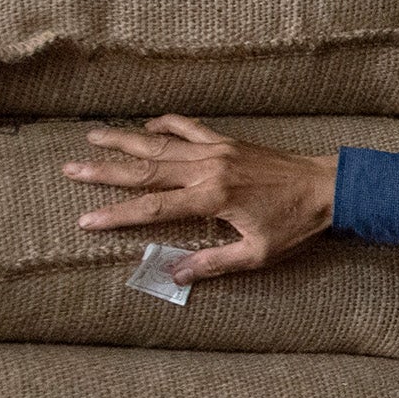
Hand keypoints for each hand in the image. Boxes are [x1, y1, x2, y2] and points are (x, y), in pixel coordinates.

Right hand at [62, 114, 340, 281]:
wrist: (328, 188)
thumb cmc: (296, 224)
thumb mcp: (258, 254)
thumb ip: (214, 263)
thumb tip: (174, 275)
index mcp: (211, 199)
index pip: (152, 209)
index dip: (116, 215)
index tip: (85, 220)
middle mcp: (207, 170)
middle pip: (145, 170)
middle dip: (105, 170)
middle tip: (69, 168)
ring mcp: (217, 151)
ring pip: (161, 143)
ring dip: (125, 139)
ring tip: (91, 136)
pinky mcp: (228, 141)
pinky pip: (191, 127)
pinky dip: (167, 122)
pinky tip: (148, 122)